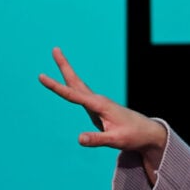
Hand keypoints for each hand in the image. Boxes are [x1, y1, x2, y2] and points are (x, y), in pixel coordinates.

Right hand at [38, 47, 165, 155]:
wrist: (147, 133)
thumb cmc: (133, 136)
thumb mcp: (115, 140)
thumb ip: (97, 139)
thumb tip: (79, 138)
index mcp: (101, 106)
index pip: (74, 95)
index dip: (56, 86)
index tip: (42, 76)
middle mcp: (99, 100)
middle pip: (76, 81)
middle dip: (65, 66)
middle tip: (55, 49)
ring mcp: (98, 103)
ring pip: (79, 85)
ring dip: (67, 71)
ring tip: (58, 57)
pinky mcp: (98, 108)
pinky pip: (81, 93)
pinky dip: (72, 85)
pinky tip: (69, 81)